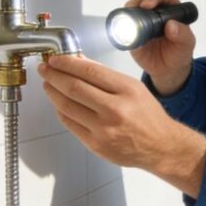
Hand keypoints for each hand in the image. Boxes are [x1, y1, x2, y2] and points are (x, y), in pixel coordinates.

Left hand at [38, 54, 205, 197]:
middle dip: (53, 75)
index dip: (67, 63)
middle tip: (45, 68)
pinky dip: (60, 110)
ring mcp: (103, 129)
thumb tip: (79, 62)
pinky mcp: (95, 144)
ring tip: (47, 83)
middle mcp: (114, 110)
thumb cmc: (148, 116)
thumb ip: (105, 76)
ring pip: (67, 106)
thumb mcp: (133, 87)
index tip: (56, 59)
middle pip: (73, 88)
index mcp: (126, 90)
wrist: (160, 147)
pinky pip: (70, 123)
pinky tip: (58, 102)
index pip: (89, 71)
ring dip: (52, 92)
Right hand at [124, 0, 195, 94]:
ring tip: (126, 19)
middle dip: (137, 2)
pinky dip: (121, 26)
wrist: (168, 70)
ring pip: (131, 10)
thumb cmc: (179, 53)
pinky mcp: (132, 34)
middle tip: (136, 10)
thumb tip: (171, 25)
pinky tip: (121, 29)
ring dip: (127, 12)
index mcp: (170, 10)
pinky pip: (124, 27)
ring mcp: (141, 22)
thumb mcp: (186, 44)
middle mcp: (154, 13)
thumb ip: (182, 34)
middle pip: (143, 0)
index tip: (149, 5)